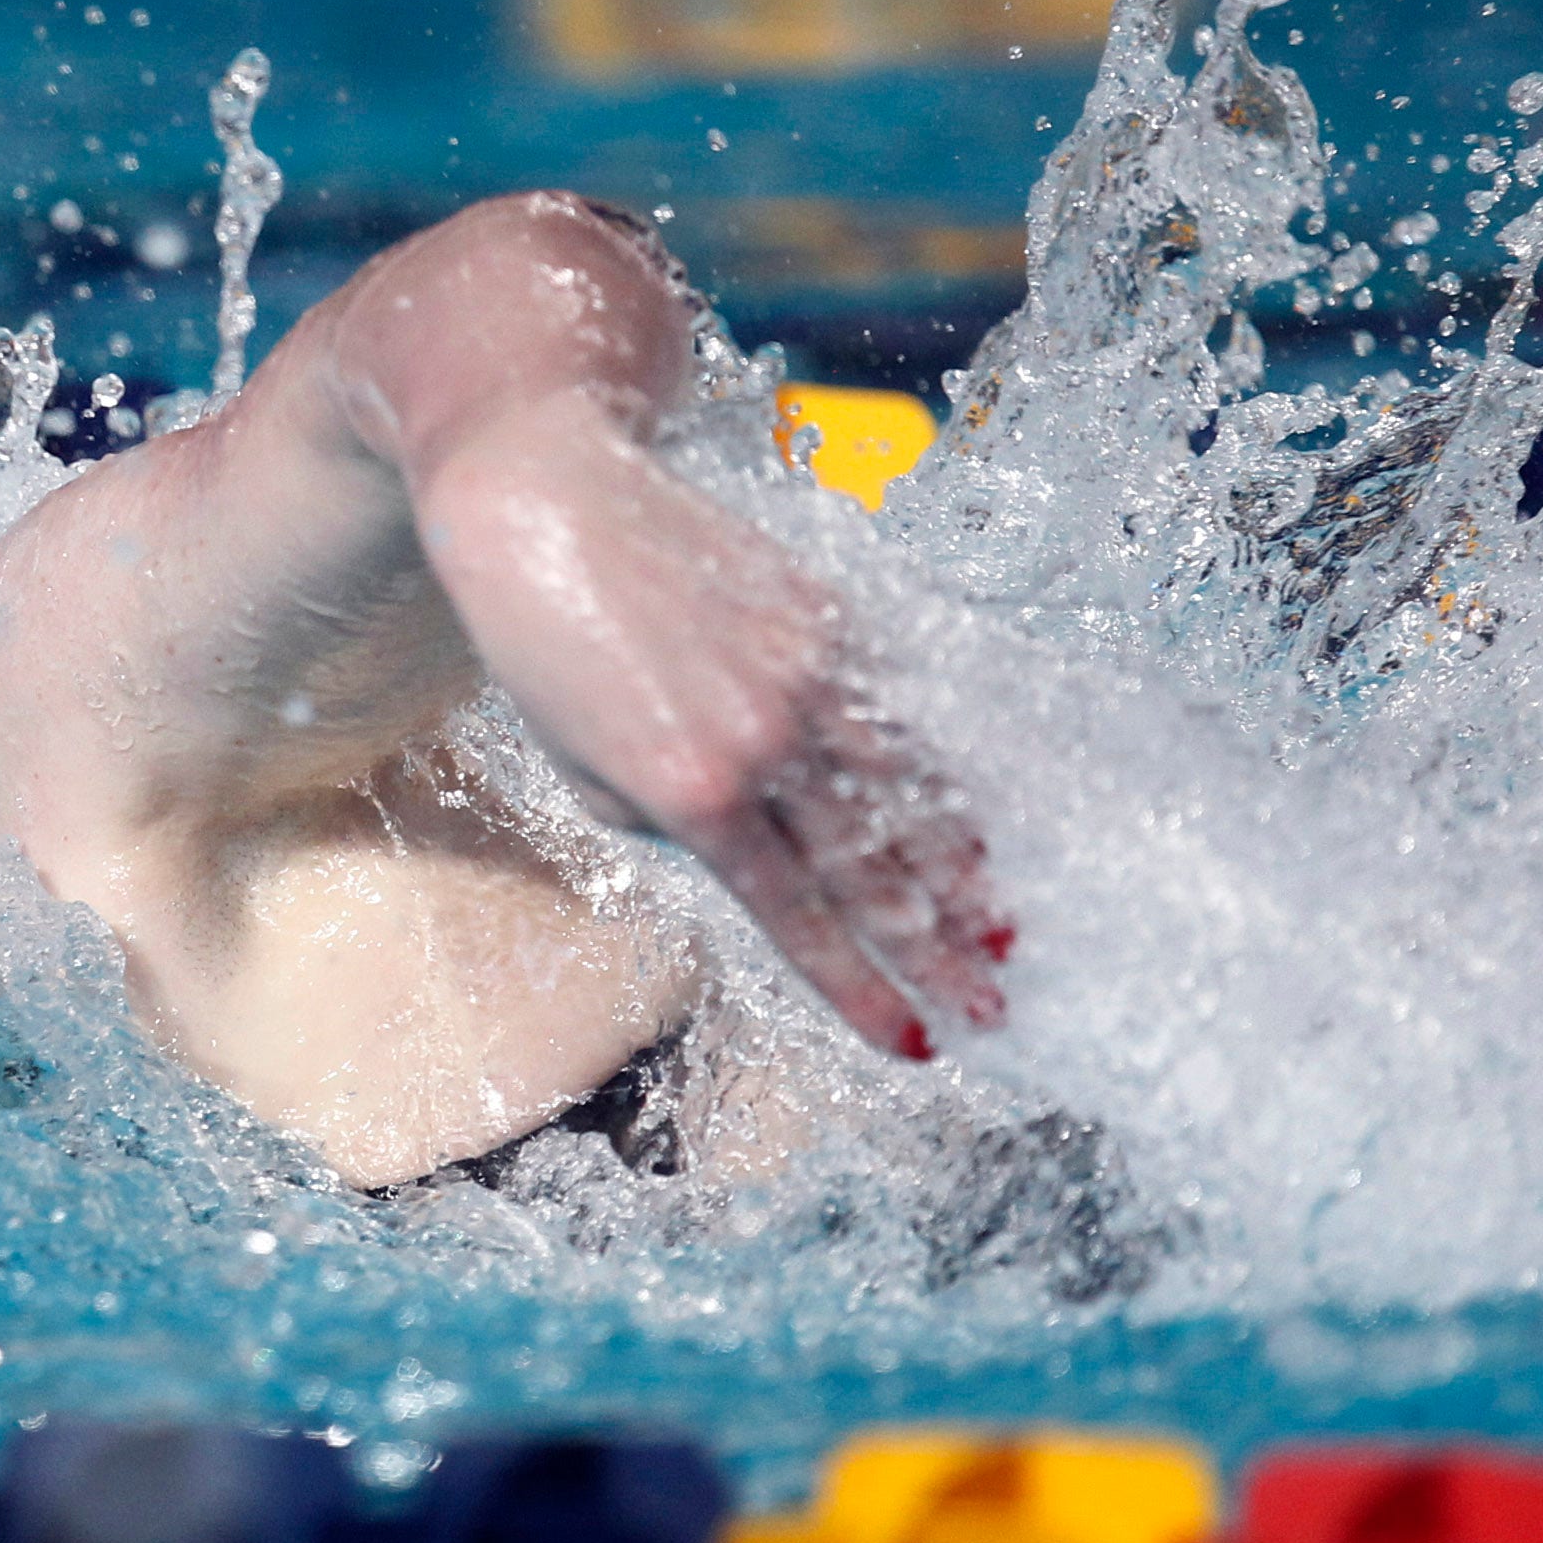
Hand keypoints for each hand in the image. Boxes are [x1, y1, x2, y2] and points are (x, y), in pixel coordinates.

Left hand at [412, 391, 1010, 1058]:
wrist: (544, 500)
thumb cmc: (541, 644)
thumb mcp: (583, 767)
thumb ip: (670, 824)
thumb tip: (752, 850)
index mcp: (691, 790)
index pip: (797, 916)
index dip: (860, 987)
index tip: (912, 1041)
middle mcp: (763, 736)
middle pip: (871, 870)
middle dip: (935, 954)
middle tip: (989, 1013)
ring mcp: (806, 670)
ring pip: (903, 794)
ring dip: (959, 878)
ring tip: (1002, 940)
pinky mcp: (826, 615)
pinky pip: (896, 718)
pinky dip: (939, 782)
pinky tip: (970, 831)